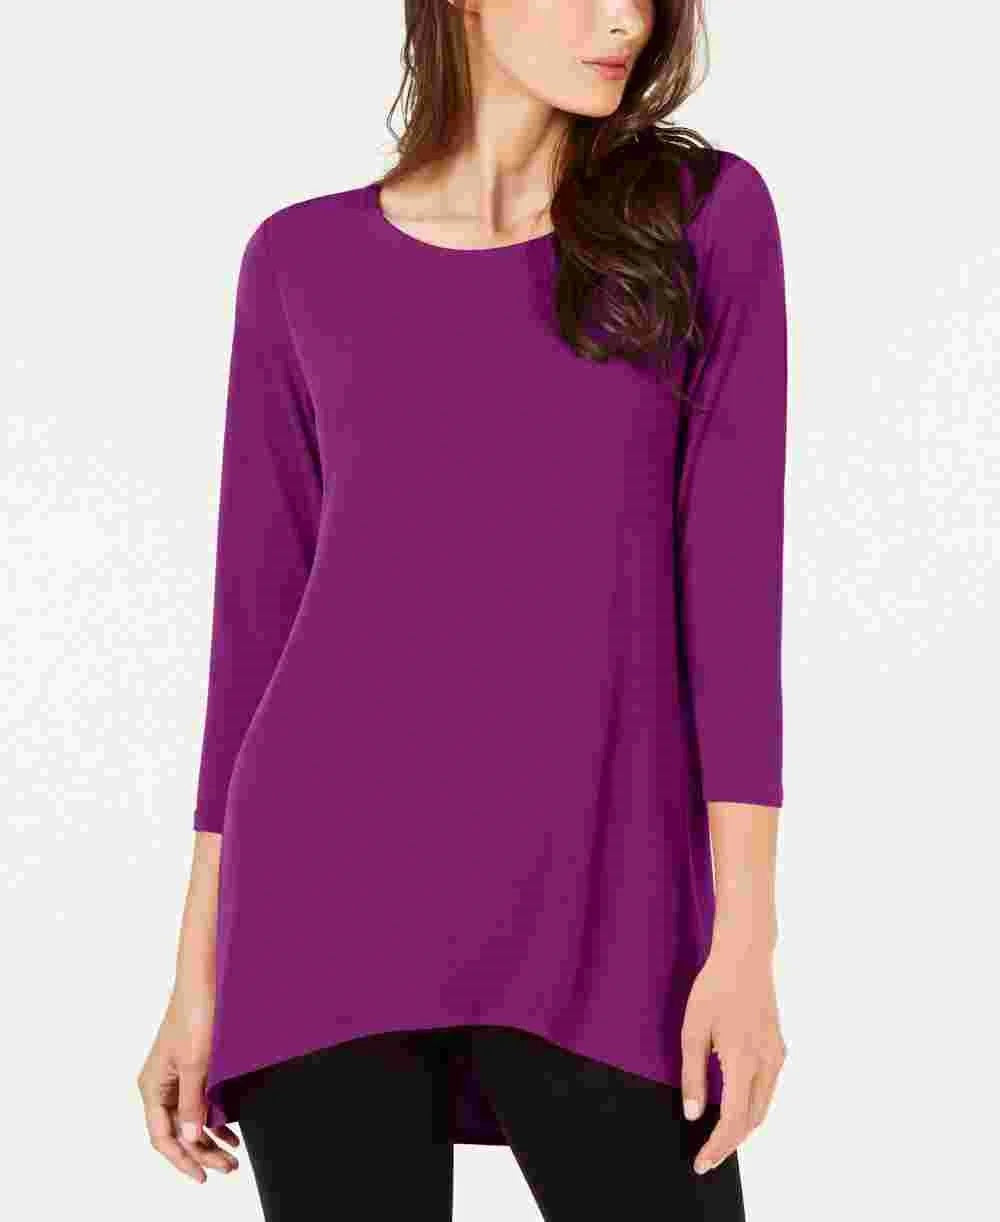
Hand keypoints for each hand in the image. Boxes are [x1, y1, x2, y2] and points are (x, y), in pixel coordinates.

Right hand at [137, 985, 239, 1182]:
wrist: (206, 979)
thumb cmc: (196, 1013)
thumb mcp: (196, 1062)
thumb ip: (191, 1102)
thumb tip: (189, 1137)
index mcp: (152, 1086)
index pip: (162, 1136)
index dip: (181, 1159)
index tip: (202, 1175)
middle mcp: (160, 1085)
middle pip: (177, 1131)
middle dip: (201, 1153)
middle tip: (228, 1167)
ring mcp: (175, 1077)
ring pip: (190, 1119)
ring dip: (210, 1139)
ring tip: (232, 1156)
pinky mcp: (192, 1067)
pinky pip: (199, 1103)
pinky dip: (214, 1119)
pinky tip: (230, 1130)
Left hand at [679, 938, 786, 1174]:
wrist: (745, 956)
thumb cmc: (714, 988)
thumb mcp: (693, 1029)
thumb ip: (693, 1075)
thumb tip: (693, 1115)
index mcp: (742, 1060)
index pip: (733, 1120)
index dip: (718, 1147)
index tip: (701, 1163)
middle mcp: (766, 1063)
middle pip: (752, 1120)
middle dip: (730, 1144)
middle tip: (706, 1158)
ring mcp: (777, 1056)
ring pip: (763, 1107)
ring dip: (743, 1128)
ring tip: (718, 1139)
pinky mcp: (778, 1048)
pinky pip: (768, 1090)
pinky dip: (753, 1108)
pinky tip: (736, 1109)